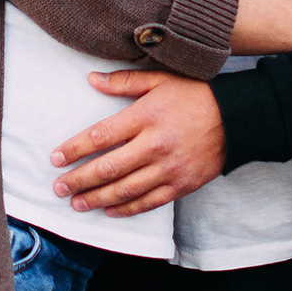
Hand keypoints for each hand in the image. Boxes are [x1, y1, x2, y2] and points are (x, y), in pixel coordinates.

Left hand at [50, 71, 227, 215]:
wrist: (236, 119)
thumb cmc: (195, 95)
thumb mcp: (160, 80)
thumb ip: (124, 81)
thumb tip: (91, 79)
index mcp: (146, 116)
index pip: (100, 136)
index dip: (74, 149)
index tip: (55, 158)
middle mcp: (155, 145)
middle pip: (107, 168)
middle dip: (78, 180)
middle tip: (59, 188)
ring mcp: (169, 168)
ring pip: (125, 190)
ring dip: (97, 199)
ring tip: (77, 203)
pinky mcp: (182, 185)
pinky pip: (149, 202)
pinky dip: (127, 209)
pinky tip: (109, 211)